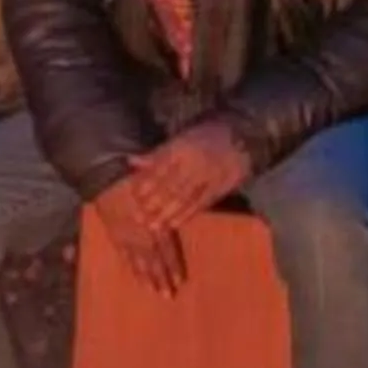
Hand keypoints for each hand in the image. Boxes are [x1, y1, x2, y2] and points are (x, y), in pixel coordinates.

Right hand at [90, 178, 187, 297]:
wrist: (104, 181)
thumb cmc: (134, 182)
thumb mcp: (159, 194)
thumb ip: (169, 207)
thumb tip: (182, 215)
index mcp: (156, 224)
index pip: (167, 250)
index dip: (173, 266)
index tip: (180, 280)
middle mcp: (143, 235)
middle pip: (154, 260)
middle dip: (161, 278)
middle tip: (167, 294)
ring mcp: (127, 237)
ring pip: (139, 261)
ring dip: (146, 276)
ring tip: (153, 290)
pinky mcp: (114, 235)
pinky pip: (124, 254)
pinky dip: (131, 266)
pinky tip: (135, 274)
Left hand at [126, 120, 252, 235]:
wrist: (237, 140)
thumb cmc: (199, 141)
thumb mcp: (177, 141)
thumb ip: (155, 155)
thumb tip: (130, 162)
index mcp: (182, 149)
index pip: (161, 167)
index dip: (148, 182)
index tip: (135, 195)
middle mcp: (195, 164)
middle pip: (173, 186)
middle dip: (155, 203)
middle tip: (139, 219)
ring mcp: (209, 177)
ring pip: (186, 198)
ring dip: (168, 214)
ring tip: (153, 227)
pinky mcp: (220, 188)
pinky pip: (202, 204)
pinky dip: (187, 215)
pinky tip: (174, 225)